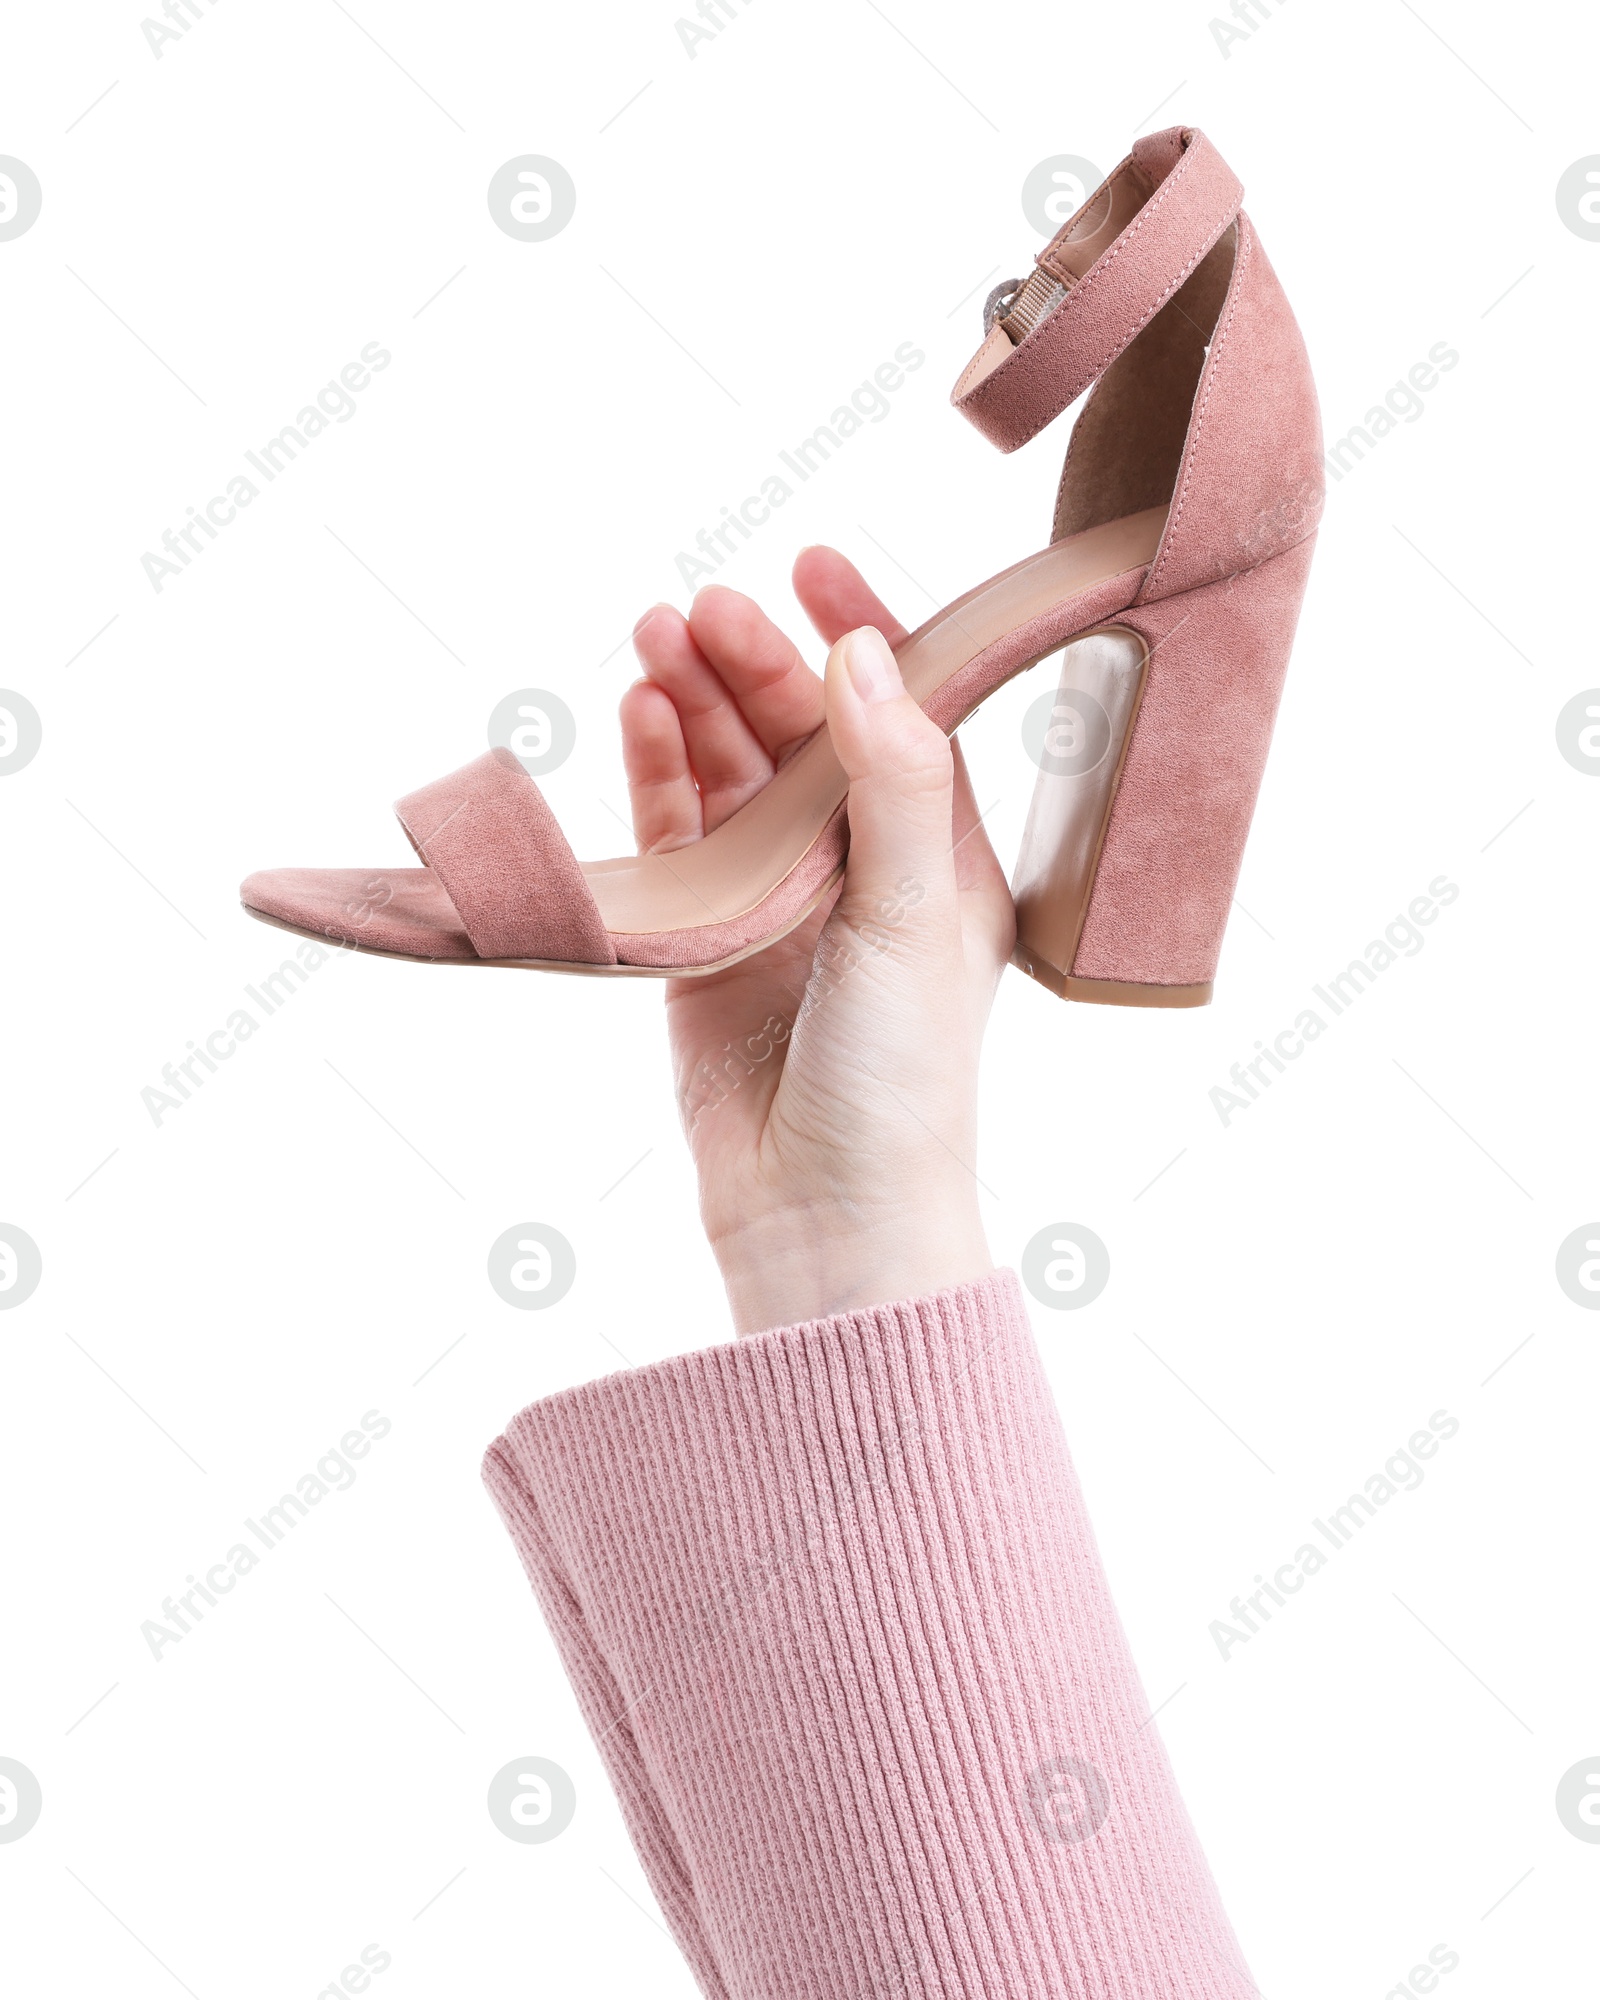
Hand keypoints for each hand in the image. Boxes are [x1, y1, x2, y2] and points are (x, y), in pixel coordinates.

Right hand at [623, 550, 1014, 1332]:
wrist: (824, 1215)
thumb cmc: (901, 1078)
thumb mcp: (915, 916)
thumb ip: (891, 782)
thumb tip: (863, 653)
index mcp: (941, 855)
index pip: (902, 714)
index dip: (860, 632)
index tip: (809, 562)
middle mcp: (861, 867)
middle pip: (802, 732)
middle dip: (754, 662)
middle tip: (700, 608)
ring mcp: (780, 901)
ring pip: (731, 774)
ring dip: (696, 706)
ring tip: (652, 641)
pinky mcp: (709, 940)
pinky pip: (680, 835)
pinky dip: (658, 776)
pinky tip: (640, 721)